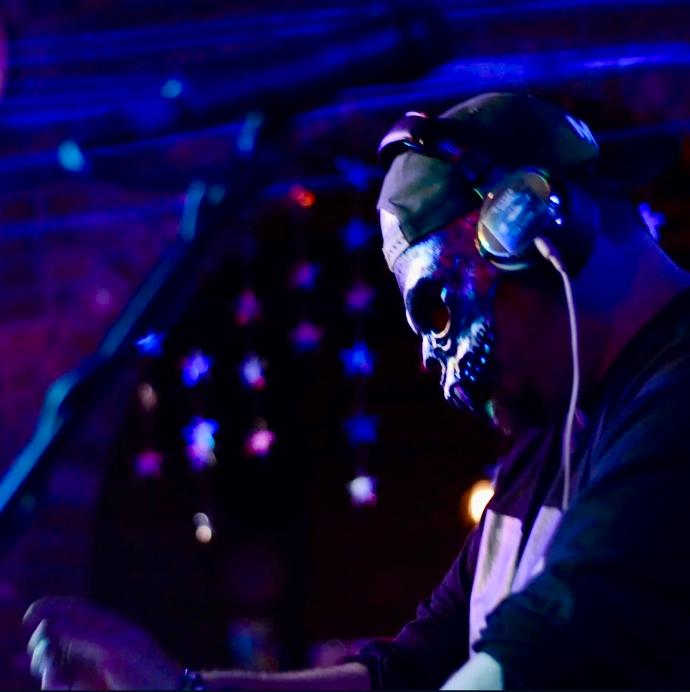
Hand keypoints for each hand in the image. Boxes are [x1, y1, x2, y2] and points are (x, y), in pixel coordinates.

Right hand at [24, 596, 180, 689]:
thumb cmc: (145, 668)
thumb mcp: (115, 647)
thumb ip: (82, 634)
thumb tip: (50, 623)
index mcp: (103, 624)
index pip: (73, 608)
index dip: (50, 607)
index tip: (29, 615)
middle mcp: (91, 642)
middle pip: (55, 634)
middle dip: (42, 640)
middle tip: (45, 650)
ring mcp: (85, 665)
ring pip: (51, 659)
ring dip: (44, 662)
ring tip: (52, 670)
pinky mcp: (81, 687)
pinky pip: (56, 682)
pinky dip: (51, 682)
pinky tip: (56, 682)